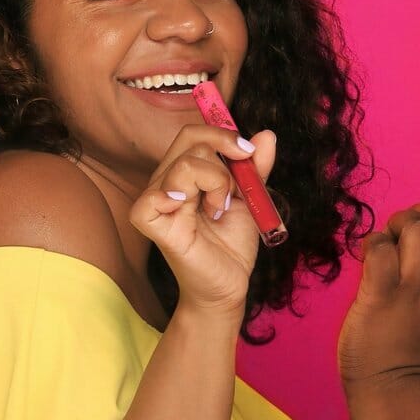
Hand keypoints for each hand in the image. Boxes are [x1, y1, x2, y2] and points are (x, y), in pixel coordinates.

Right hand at [130, 125, 277, 319]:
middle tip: (232, 195)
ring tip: (218, 211)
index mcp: (184, 173)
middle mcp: (165, 182)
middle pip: (191, 141)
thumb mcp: (250, 198)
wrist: (229, 284)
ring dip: (215, 185)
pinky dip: (175, 197)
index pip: (194, 134)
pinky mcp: (153, 226)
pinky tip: (195, 211)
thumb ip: (256, 168)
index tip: (249, 153)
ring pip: (184, 165)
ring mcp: (157, 202)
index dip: (223, 135)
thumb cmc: (231, 244)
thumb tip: (267, 136)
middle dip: (224, 163)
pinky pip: (153, 198)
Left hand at [338, 203, 419, 391]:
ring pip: (414, 226)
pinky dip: (371, 246)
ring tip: (383, 247)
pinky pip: (379, 248)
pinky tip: (366, 262)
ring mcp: (413, 286)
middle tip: (401, 234)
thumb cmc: (414, 356)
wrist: (397, 392)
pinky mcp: (381, 293)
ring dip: (394, 227)